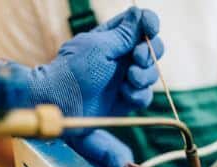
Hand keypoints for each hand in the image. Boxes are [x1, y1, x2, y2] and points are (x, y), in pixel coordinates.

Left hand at [0, 7, 158, 166]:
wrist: (62, 104)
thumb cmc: (75, 71)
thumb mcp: (100, 47)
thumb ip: (124, 33)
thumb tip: (139, 11)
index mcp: (114, 37)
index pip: (141, 24)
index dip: (150, 24)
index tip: (150, 30)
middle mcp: (123, 56)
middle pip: (154, 48)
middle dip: (150, 53)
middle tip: (137, 59)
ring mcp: (126, 78)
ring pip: (152, 73)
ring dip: (145, 75)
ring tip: (130, 79)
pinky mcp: (128, 99)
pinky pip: (145, 95)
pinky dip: (139, 94)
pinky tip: (125, 95)